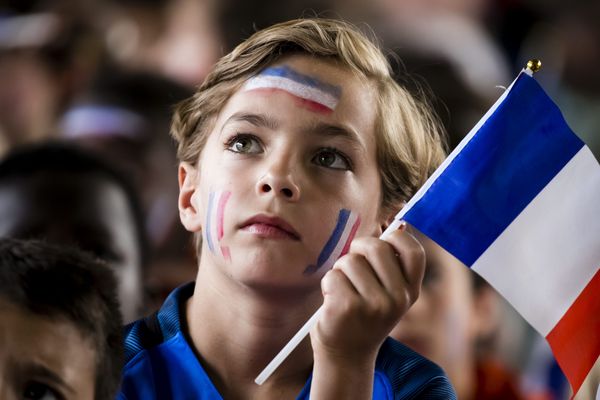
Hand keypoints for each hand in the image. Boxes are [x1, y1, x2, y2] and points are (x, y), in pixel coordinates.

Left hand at [311, 224, 425, 365]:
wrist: (346, 356)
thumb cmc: (363, 314)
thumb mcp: (387, 292)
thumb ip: (391, 262)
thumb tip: (398, 223)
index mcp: (410, 292)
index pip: (414, 251)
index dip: (397, 237)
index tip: (384, 240)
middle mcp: (397, 299)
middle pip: (377, 247)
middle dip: (359, 248)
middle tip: (352, 264)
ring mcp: (373, 304)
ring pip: (350, 260)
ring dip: (340, 270)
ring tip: (343, 290)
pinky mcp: (347, 307)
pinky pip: (333, 275)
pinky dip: (327, 283)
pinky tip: (332, 301)